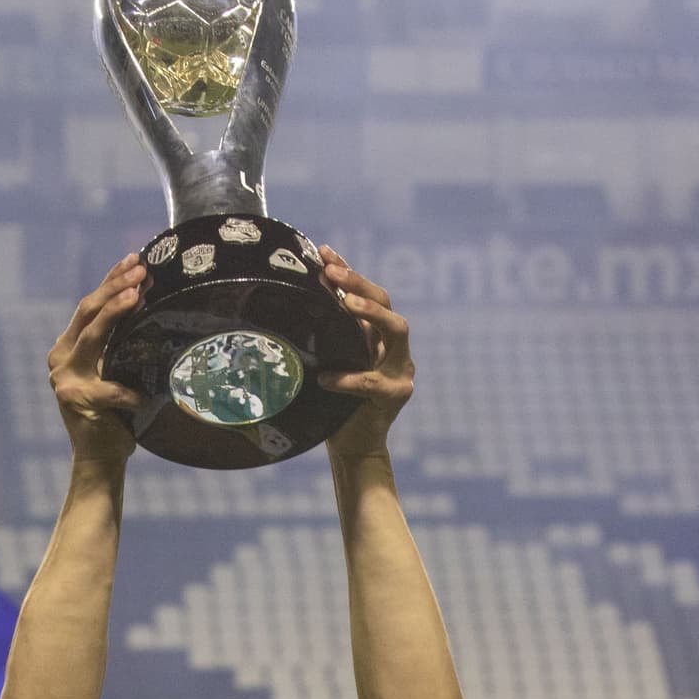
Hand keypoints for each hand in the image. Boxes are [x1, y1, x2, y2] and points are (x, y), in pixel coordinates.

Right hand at [48, 256, 145, 461]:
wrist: (100, 456)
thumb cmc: (116, 413)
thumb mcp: (115, 368)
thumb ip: (118, 341)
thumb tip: (144, 298)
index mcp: (68, 347)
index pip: (90, 306)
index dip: (111, 282)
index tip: (134, 261)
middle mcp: (61, 358)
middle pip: (88, 313)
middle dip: (115, 287)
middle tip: (140, 270)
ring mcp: (64, 378)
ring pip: (92, 336)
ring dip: (115, 312)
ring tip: (137, 293)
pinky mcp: (75, 400)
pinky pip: (109, 388)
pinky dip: (129, 391)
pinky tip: (143, 394)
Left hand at [318, 249, 414, 459]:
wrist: (353, 446)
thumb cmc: (334, 404)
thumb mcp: (330, 362)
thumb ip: (326, 336)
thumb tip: (296, 301)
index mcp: (379, 337)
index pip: (370, 295)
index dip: (349, 273)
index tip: (324, 252)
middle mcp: (396, 349)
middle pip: (387, 304)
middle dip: (360, 285)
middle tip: (332, 273)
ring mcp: (401, 370)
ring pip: (397, 330)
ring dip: (371, 314)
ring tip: (344, 305)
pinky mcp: (396, 395)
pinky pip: (371, 381)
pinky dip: (348, 378)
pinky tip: (325, 378)